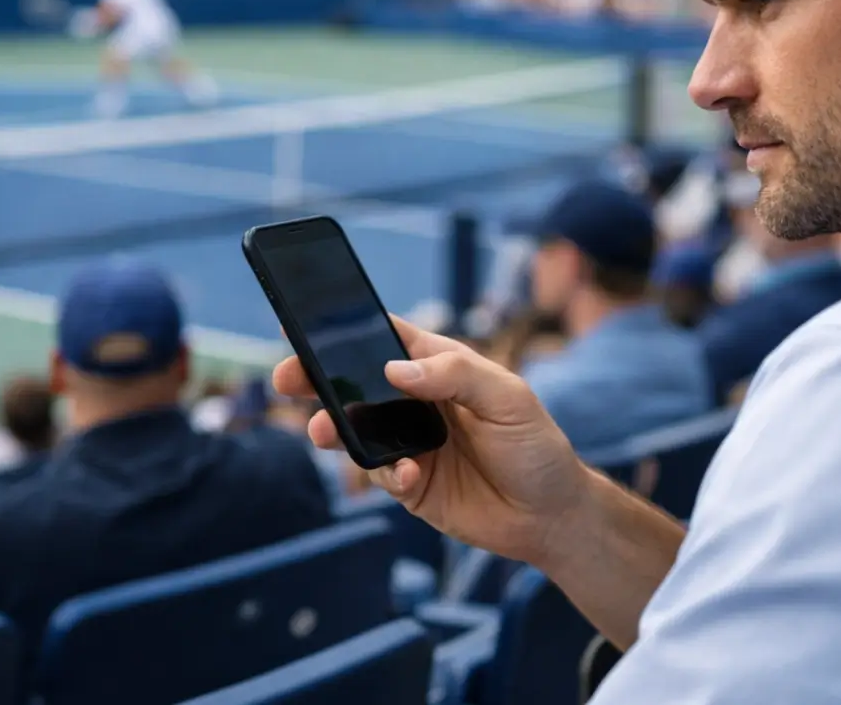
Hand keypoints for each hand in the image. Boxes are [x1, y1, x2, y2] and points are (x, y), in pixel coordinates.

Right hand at [272, 316, 592, 566]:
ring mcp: (410, 443)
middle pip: (357, 382)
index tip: (307, 324)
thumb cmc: (537, 447)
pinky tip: (411, 475)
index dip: (347, 328)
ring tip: (322, 431)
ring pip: (356, 429)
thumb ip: (455, 375)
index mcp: (441, 367)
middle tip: (288, 378)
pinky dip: (386, 473)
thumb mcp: (509, 398)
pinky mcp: (410, 483)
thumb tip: (394, 370)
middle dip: (318, 378)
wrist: (551, 517)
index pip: (387, 338)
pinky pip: (380, 473)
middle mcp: (419, 402)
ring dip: (334, 428)